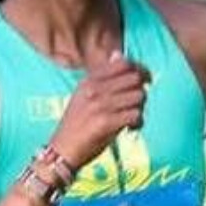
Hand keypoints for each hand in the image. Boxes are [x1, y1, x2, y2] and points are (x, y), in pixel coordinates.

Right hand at [53, 52, 151, 170]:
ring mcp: (100, 105)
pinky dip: (137, 123)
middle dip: (141, 91)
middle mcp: (94, 89)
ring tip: (132, 118)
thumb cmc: (75, 125)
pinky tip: (130, 128)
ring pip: (138, 96)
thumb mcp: (83, 95)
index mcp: (89, 80)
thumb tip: (118, 54)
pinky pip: (136, 115)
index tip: (143, 81)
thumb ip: (102, 77)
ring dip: (140, 108)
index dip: (139, 70)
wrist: (61, 150)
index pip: (123, 64)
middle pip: (135, 79)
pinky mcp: (106, 122)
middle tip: (137, 104)